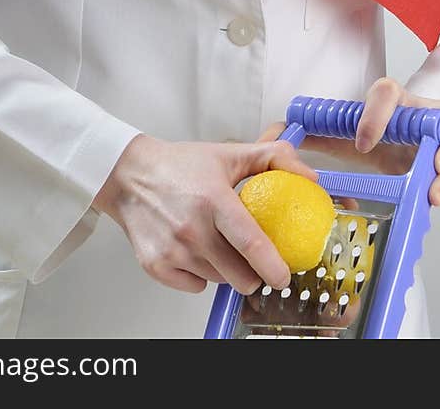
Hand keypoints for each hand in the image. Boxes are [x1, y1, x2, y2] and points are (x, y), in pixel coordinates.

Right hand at [92, 134, 319, 295]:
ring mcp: (173, 250)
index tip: (285, 277)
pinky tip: (195, 250)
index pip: (251, 243)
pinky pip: (194, 286)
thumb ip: (273, 158)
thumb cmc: (180, 165)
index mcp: (214, 199)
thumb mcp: (229, 154)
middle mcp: (192, 228)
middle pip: (239, 276)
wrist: (129, 175)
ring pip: (218, 281)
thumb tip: (310, 178)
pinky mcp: (156, 266)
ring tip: (218, 244)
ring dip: (226, 270)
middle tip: (253, 259)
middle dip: (254, 274)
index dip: (273, 267)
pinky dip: (200, 275)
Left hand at [258, 76, 439, 218]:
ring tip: (435, 193)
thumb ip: (312, 131)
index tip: (361, 143)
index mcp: (394, 102)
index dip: (375, 114)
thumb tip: (277, 131)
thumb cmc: (369, 132)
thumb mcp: (341, 131)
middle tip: (432, 164)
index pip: (387, 92)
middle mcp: (424, 115)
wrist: (396, 138)